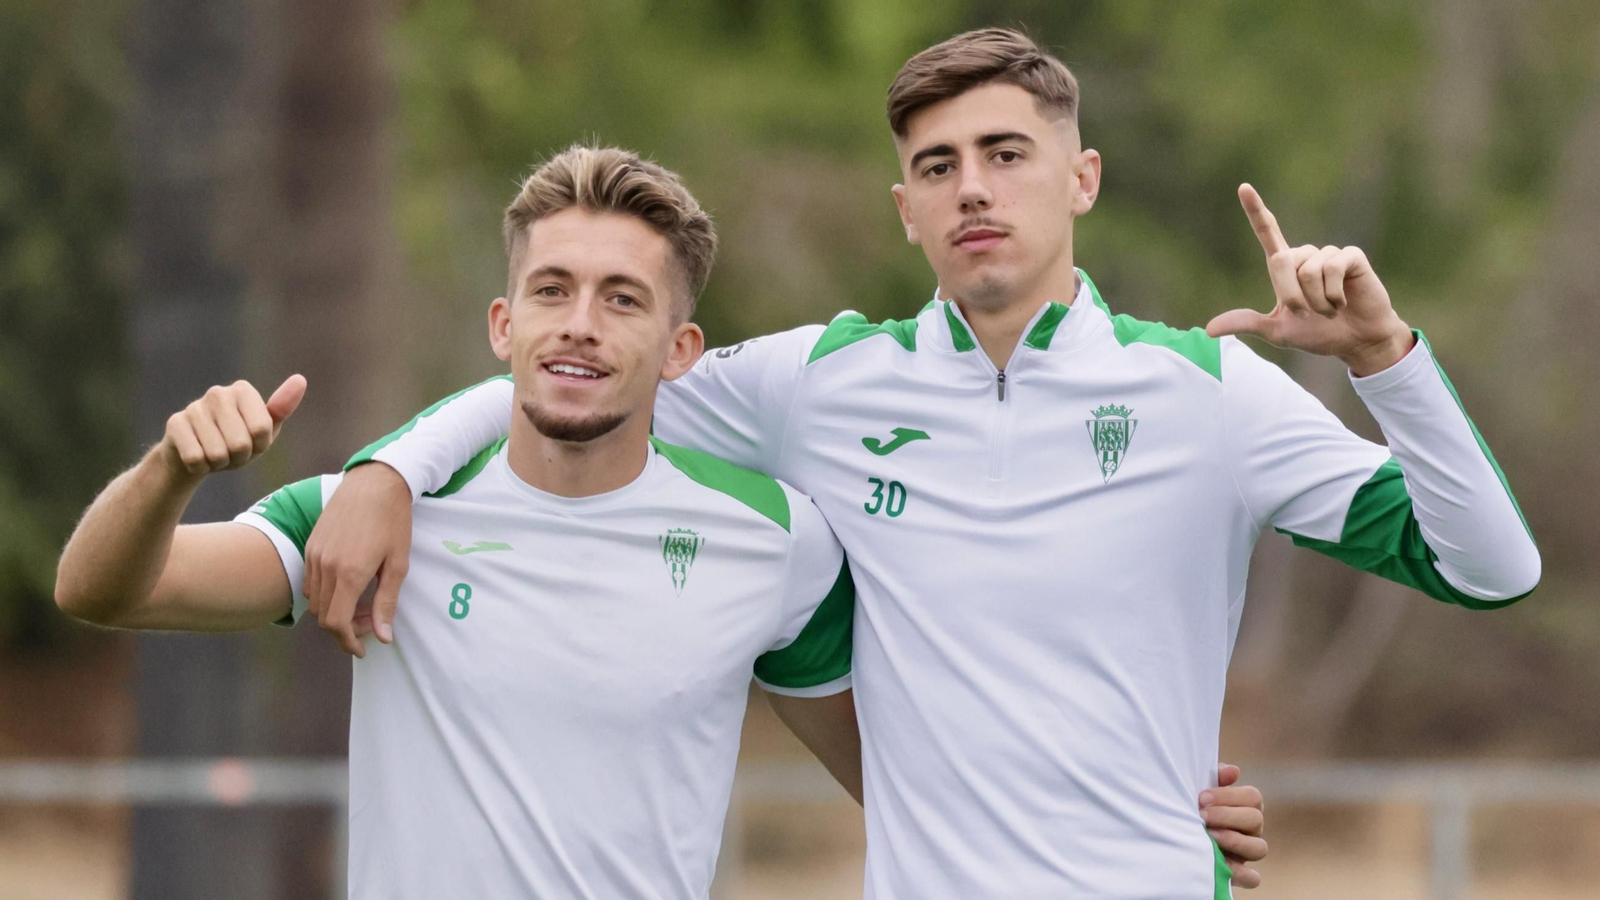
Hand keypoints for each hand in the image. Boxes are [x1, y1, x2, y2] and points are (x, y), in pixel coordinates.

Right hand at [160, 376, 305, 478]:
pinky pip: (196, 459)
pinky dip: (199, 467)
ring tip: (214, 452)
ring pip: (218, 454)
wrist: (194, 457)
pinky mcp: (175, 424)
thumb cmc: (236, 442)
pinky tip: (196, 456)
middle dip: (238, 457)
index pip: (262, 429)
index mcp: (243, 390)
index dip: (259, 446)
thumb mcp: (264, 430)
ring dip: (219, 463)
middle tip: (230, 451)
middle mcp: (218, 393)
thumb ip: (282, 407)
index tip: (251, 441)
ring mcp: (194, 407)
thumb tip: (300, 380)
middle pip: (241, 443)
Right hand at [303, 462, 412, 656]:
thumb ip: (387, 602)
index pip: (336, 623)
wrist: (375, 483)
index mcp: (349, 573)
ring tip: (363, 602)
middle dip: (346, 628)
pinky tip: (349, 585)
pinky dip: (326, 594)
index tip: (362, 649)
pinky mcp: (311, 545)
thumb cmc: (393, 521)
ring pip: (315, 601)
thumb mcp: (398, 564)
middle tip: (371, 621)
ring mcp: (314, 555)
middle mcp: (326, 566)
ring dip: (335, 611)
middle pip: (323, 616)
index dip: (348, 642)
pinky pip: (311, 582)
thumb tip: (383, 637)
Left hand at [1201, 763, 1266, 888]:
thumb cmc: (1192, 806)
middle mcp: (1251, 829)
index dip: (1229, 796)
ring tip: (1210, 836)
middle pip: (1256, 819)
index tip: (1202, 797)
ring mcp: (1247, 852)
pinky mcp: (1239, 874)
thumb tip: (1233, 771)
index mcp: (1245, 806)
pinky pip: (1253, 878)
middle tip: (1202, 815)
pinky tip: (1221, 863)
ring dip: (1235, 840)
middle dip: (1227, 816)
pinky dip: (1241, 873)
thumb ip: (1215, 777)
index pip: (1252, 796)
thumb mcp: (1200, 789)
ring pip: (1259, 848)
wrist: (1173, 836)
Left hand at [1207, 184, 1413, 375]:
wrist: (1356, 341)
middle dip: (1291, 296)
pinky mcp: (1351, 256)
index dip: (1256, 210)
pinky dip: (1333, 294)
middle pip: (1281, 261)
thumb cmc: (1318, 334)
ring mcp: (1329, 254)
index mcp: (1285, 267)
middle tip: (1307, 314)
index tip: (1243, 187)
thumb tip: (1208, 329)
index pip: (1267, 232)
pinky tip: (1344, 302)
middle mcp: (1305, 255)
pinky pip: (1332, 269)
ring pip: (1308, 271)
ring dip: (1317, 301)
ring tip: (1330, 309)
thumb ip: (1247, 323)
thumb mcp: (1277, 331)